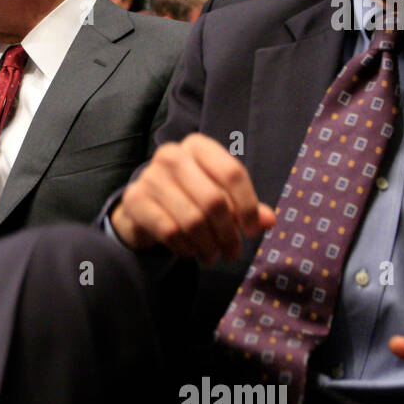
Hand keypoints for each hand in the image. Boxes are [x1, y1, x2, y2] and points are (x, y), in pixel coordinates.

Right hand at [110, 133, 274, 261]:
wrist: (144, 208)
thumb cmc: (189, 199)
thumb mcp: (221, 198)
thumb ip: (246, 208)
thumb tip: (269, 221)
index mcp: (198, 146)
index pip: (232, 173)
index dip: (247, 206)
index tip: (252, 231)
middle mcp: (172, 155)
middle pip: (213, 200)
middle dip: (228, 234)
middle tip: (233, 252)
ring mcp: (150, 176)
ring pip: (192, 220)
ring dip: (208, 246)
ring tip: (213, 257)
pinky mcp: (135, 200)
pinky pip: (170, 231)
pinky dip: (185, 248)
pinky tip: (190, 252)